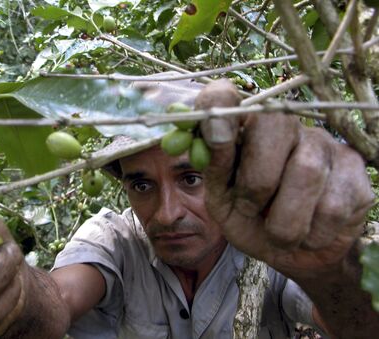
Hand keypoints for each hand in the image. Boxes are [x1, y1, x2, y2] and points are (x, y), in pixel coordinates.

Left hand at [198, 80, 374, 279]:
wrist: (295, 253)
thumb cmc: (251, 219)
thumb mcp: (220, 199)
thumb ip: (212, 168)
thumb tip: (191, 138)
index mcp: (241, 128)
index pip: (226, 96)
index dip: (218, 105)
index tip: (212, 131)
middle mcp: (283, 124)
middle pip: (272, 125)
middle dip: (255, 182)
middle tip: (249, 208)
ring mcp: (322, 141)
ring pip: (305, 172)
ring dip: (283, 221)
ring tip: (278, 232)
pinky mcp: (354, 166)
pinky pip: (333, 202)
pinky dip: (312, 233)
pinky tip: (309, 233)